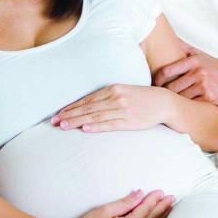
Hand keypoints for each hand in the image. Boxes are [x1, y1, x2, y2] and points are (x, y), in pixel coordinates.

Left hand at [52, 84, 173, 132]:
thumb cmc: (141, 98)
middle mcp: (116, 98)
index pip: (87, 99)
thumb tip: (87, 106)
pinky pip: (110, 124)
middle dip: (69, 115)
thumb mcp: (123, 91)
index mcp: (113, 89)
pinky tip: (85, 128)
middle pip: (88, 108)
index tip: (58, 114)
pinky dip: (97, 126)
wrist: (163, 103)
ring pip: (95, 116)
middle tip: (54, 122)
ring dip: (78, 121)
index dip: (71, 107)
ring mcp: (123, 109)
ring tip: (64, 126)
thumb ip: (106, 97)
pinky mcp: (130, 121)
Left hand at [153, 44, 217, 104]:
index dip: (157, 79)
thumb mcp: (199, 53)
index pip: (167, 70)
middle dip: (165, 92)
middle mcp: (198, 73)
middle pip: (172, 87)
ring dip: (175, 100)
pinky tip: (183, 107)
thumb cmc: (215, 66)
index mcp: (193, 61)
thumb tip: (168, 37)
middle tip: (160, 95)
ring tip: (169, 102)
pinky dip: (186, 106)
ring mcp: (204, 86)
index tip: (155, 84)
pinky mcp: (209, 98)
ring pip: (180, 97)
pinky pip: (191, 104)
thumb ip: (182, 47)